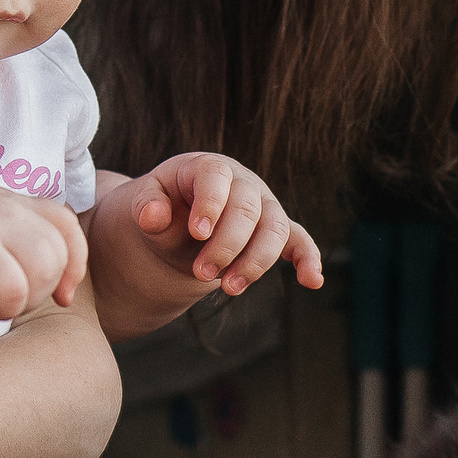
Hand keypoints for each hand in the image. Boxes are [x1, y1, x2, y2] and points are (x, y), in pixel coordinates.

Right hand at [0, 182, 87, 336]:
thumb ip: (14, 244)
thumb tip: (62, 278)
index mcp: (1, 200)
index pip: (65, 223)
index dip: (72, 264)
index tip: (60, 296)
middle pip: (59, 249)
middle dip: (40, 287)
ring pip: (44, 265)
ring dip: (20, 298)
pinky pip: (14, 287)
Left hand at [108, 152, 323, 297]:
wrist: (179, 223)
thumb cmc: (163, 207)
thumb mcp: (146, 202)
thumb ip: (146, 207)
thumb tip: (152, 216)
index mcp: (209, 168)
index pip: (216, 177)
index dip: (210, 203)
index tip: (197, 233)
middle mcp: (243, 183)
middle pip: (247, 210)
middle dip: (227, 245)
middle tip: (201, 273)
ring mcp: (264, 206)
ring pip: (274, 230)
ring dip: (255, 262)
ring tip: (229, 289)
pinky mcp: (276, 230)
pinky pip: (298, 241)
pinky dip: (307, 260)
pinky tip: (312, 281)